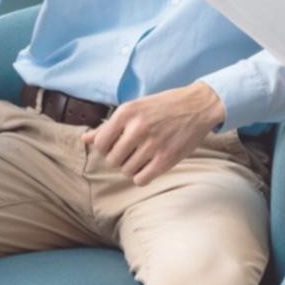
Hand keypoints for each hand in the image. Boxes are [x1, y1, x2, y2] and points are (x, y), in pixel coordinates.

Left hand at [82, 82, 224, 186]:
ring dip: (132, 168)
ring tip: (143, 157)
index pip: (101, 144)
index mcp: (127, 112)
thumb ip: (110, 125)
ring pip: (126, 171)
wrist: (199, 105)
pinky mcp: (166, 159)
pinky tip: (150, 166)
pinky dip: (142, 176)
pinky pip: (141, 179)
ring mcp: (152, 144)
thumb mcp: (135, 108)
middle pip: (113, 160)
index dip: (107, 148)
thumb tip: (85, 139)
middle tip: (133, 152)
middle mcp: (137, 128)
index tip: (118, 145)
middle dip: (120, 159)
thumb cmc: (164, 106)